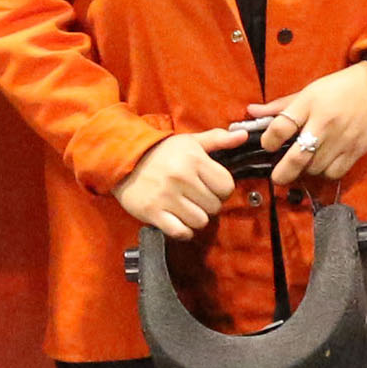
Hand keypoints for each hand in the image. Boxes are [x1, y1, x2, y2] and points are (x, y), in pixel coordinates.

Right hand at [116, 126, 257, 239]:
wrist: (122, 159)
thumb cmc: (161, 152)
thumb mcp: (190, 141)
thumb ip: (218, 139)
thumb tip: (243, 135)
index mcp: (194, 160)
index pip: (226, 186)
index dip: (222, 190)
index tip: (211, 188)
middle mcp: (182, 178)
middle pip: (214, 206)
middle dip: (208, 204)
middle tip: (196, 198)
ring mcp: (166, 196)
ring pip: (199, 221)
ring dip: (195, 218)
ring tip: (186, 209)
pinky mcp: (153, 212)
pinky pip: (180, 232)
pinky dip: (183, 231)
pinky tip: (178, 222)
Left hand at [246, 62, 366, 186]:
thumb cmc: (342, 86)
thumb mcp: (310, 89)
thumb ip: (281, 105)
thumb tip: (252, 112)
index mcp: (309, 103)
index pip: (280, 127)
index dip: (269, 140)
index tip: (269, 145)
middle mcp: (324, 123)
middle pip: (297, 157)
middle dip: (282, 173)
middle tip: (277, 177)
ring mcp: (342, 138)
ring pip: (315, 168)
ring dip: (306, 170)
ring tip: (305, 164)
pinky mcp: (357, 149)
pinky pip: (334, 172)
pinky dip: (326, 172)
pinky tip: (324, 164)